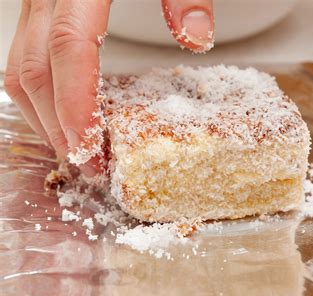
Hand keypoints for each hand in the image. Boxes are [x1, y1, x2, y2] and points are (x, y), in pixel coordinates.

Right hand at [4, 0, 213, 175]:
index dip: (75, 104)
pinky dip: (42, 94)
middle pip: (34, 68)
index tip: (90, 149)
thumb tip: (196, 39)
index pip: (68, 48)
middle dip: (57, 126)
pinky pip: (26, 54)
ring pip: (20, 66)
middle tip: (89, 166)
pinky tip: (65, 113)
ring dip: (45, 116)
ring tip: (77, 150)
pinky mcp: (41, 5)